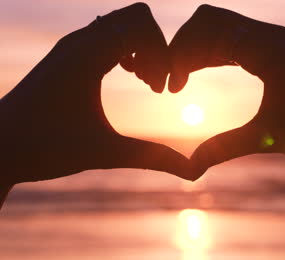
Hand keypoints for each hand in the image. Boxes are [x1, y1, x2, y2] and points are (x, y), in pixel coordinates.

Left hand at [0, 3, 190, 186]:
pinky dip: (128, 48)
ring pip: (123, 23)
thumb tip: (194, 172)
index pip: (142, 26)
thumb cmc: (44, 148)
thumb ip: (153, 157)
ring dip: (143, 47)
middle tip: (155, 85)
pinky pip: (109, 33)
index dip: (163, 55)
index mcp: (87, 55)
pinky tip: (129, 76)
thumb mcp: (105, 153)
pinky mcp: (71, 54)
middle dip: (157, 47)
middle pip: (137, 16)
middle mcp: (80, 41)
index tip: (161, 92)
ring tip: (145, 81)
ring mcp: (73, 45)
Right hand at [169, 5, 284, 176]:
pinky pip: (237, 42)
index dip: (180, 55)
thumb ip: (225, 147)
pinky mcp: (279, 52)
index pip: (207, 30)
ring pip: (223, 29)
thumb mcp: (268, 137)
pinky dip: (215, 53)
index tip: (171, 88)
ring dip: (198, 49)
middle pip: (210, 21)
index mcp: (266, 47)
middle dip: (184, 46)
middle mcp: (270, 35)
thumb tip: (191, 166)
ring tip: (181, 80)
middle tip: (171, 81)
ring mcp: (276, 41)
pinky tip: (203, 73)